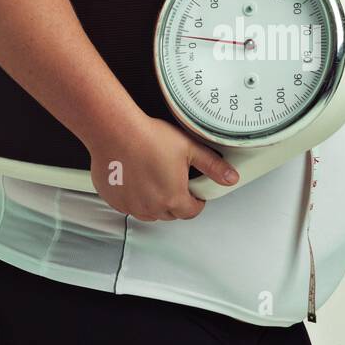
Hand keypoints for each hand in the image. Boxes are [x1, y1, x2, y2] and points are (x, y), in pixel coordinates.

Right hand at [88, 115, 237, 221]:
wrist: (115, 130)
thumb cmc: (148, 137)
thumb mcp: (189, 148)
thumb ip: (212, 166)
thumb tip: (230, 177)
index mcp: (173, 198)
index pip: (191, 212)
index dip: (196, 201)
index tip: (194, 192)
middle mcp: (152, 208)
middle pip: (171, 213)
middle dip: (175, 200)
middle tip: (173, 179)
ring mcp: (131, 206)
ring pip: (149, 212)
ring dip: (155, 202)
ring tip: (154, 177)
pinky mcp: (115, 200)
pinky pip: (130, 206)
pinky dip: (135, 198)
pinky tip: (135, 178)